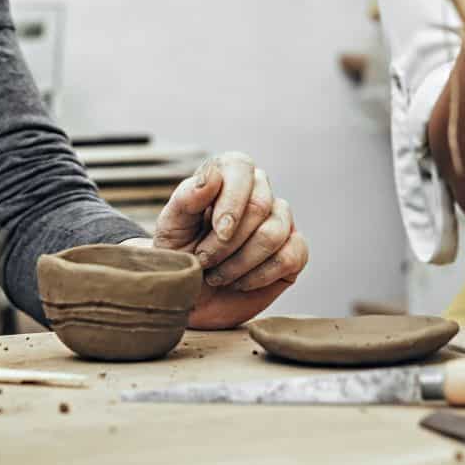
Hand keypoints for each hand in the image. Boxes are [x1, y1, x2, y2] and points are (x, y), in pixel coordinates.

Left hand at [146, 152, 308, 328]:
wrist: (189, 298)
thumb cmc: (179, 256)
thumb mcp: (170, 228)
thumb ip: (186, 198)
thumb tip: (213, 175)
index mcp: (227, 175)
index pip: (241, 166)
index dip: (231, 201)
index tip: (217, 231)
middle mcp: (258, 191)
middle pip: (259, 205)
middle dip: (227, 242)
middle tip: (204, 261)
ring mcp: (280, 220)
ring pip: (274, 233)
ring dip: (240, 263)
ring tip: (218, 275)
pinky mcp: (294, 251)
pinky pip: (291, 257)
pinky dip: (260, 276)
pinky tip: (240, 282)